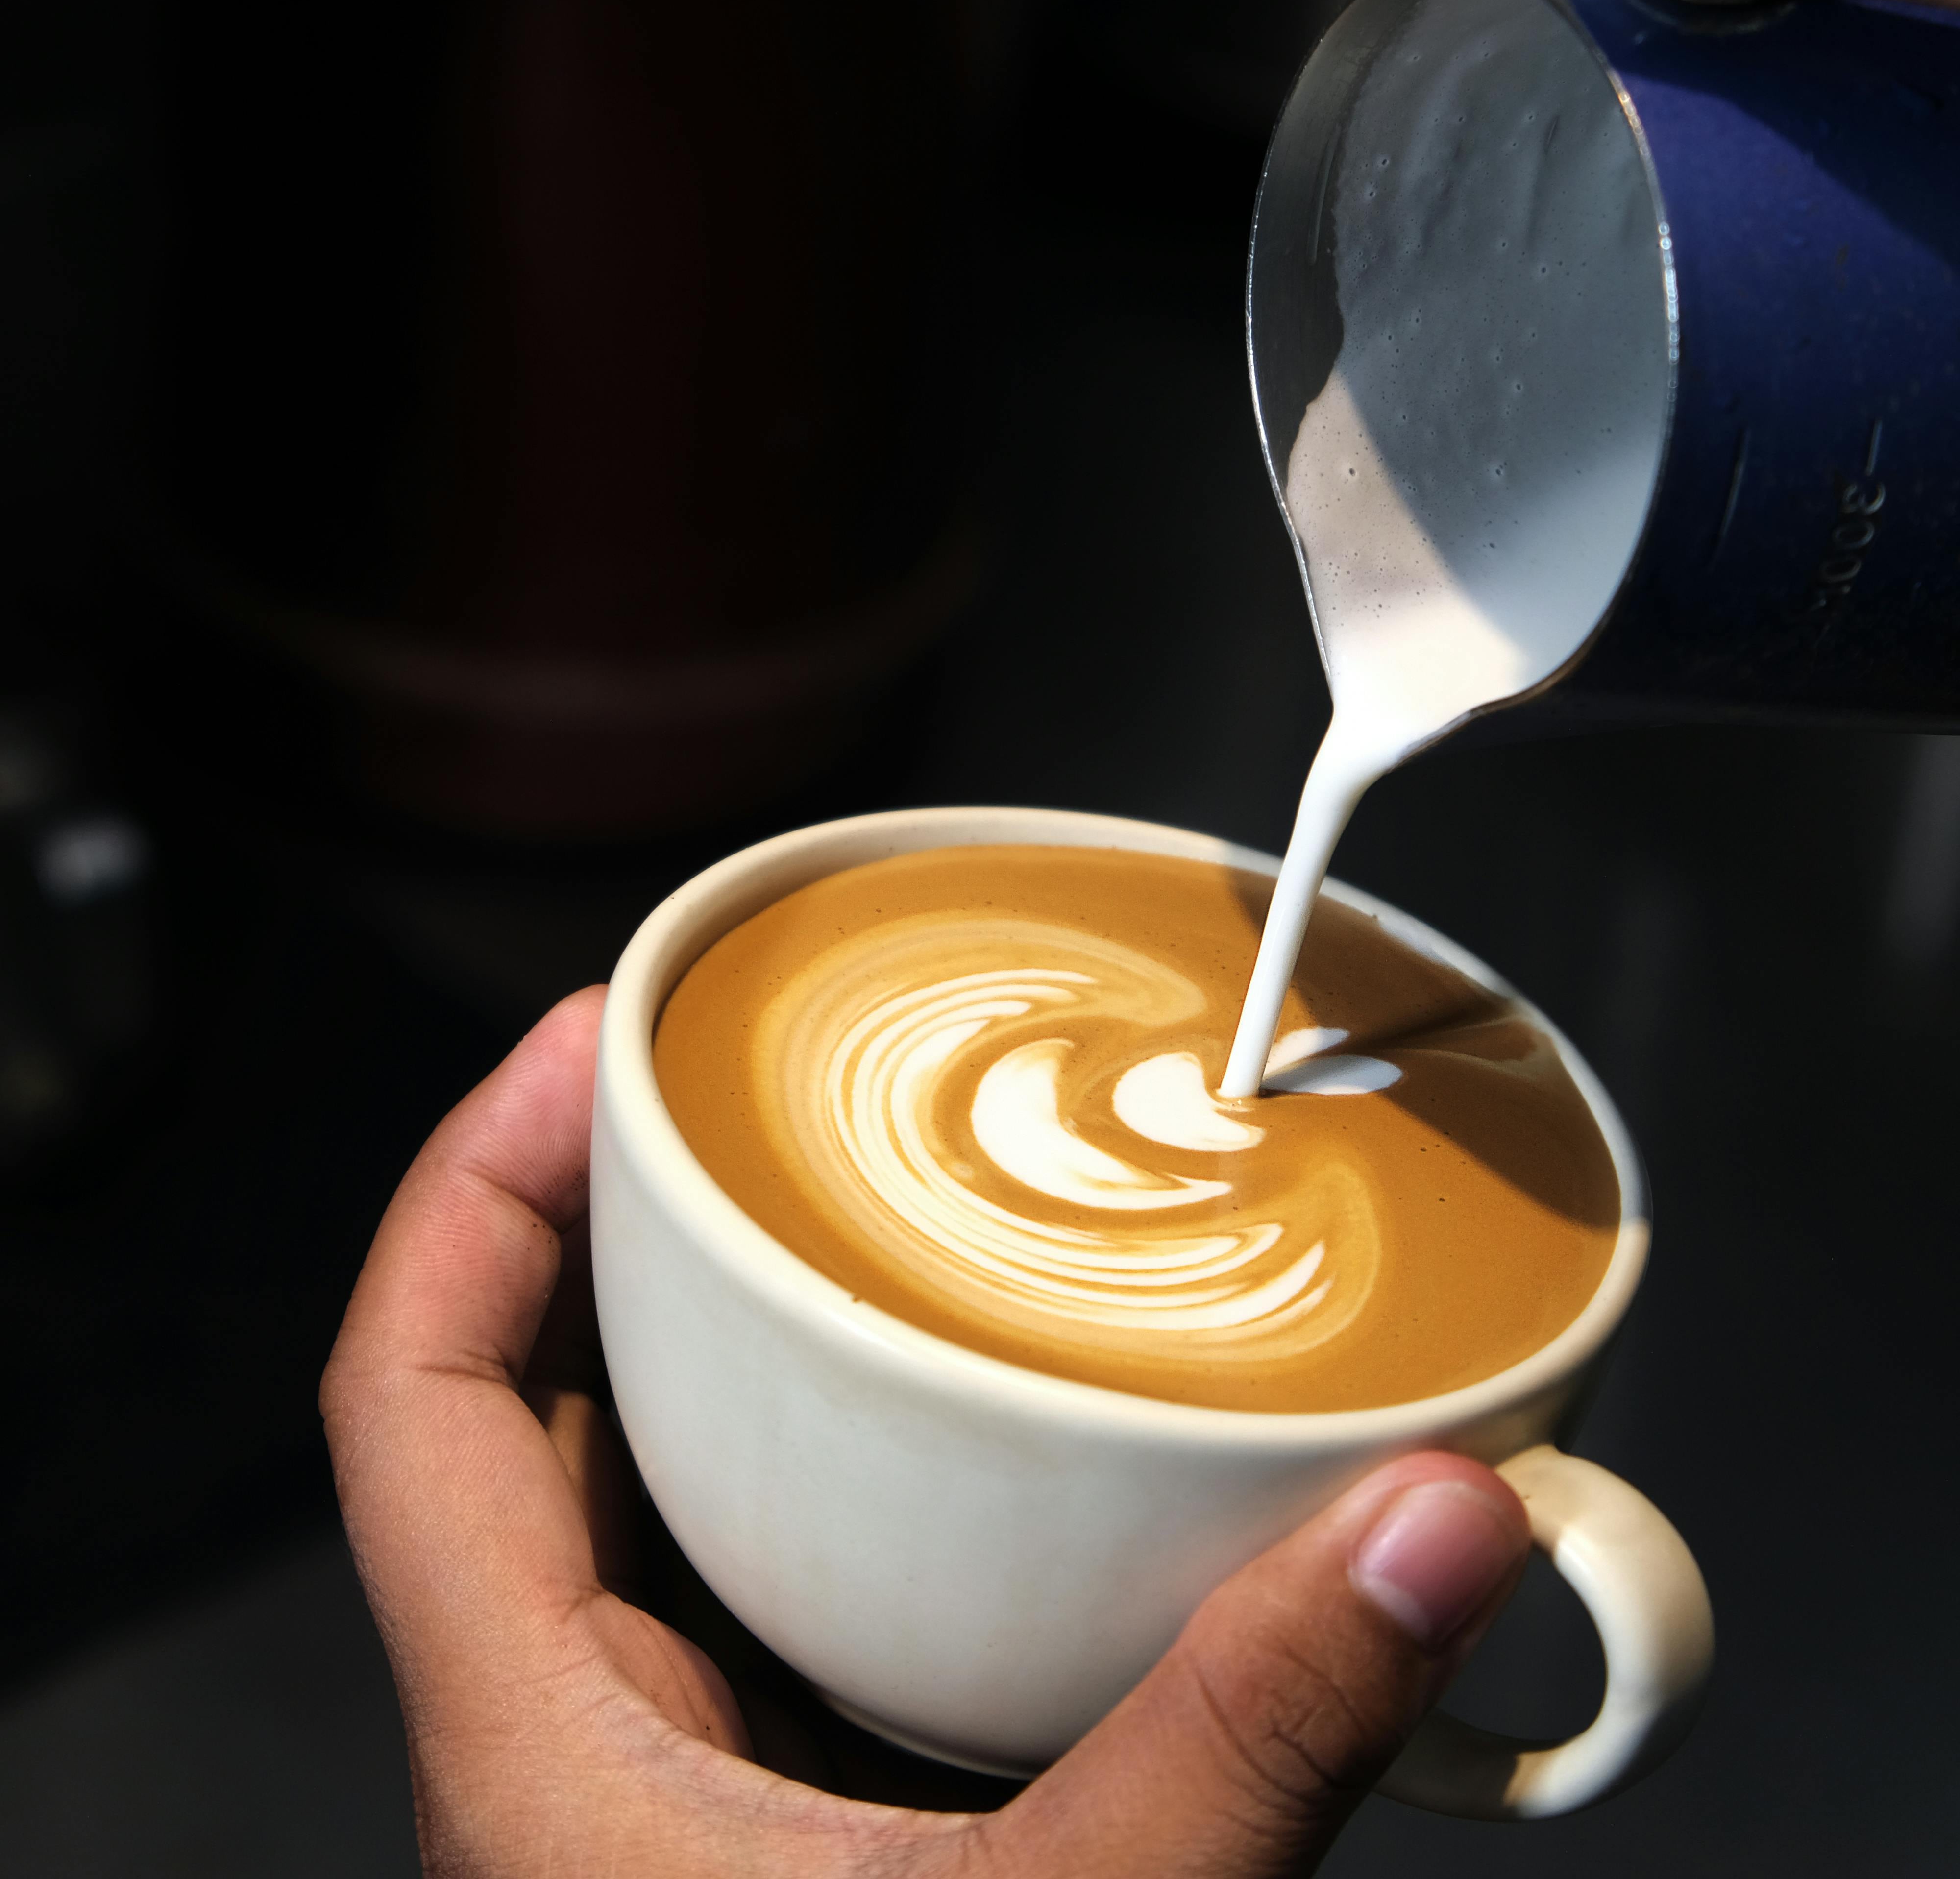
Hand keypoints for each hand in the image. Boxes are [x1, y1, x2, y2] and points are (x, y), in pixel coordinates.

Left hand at [322, 989, 1529, 1877]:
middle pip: (529, 1413)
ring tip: (831, 1219)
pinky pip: (768, 1588)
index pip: (403, 1395)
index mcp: (539, 1749)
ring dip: (731, 1356)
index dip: (464, 1185)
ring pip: (654, 1498)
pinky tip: (945, 1443)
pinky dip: (838, 1484)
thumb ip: (1247, 1747)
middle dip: (619, 1231)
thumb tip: (1439, 1532)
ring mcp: (669, 1782)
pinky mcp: (776, 1817)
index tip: (576, 1041)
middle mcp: (574, 1743)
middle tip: (732, 1095)